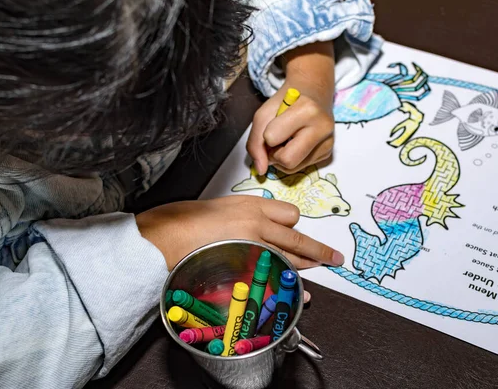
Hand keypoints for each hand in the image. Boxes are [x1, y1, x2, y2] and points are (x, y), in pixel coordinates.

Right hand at [135, 195, 343, 270]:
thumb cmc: (183, 221)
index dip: (292, 226)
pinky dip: (287, 284)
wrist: (163, 237)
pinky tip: (298, 291)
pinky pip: (274, 277)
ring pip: (291, 258)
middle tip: (334, 257)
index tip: (296, 233)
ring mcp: (253, 247)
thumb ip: (242, 217)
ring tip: (324, 269)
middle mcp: (257, 224)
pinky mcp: (244, 267)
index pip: (288, 215)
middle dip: (319, 250)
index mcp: (250, 206)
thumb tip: (256, 228)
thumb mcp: (219, 208)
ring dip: (307, 265)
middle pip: (297, 238)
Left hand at [247, 41, 335, 174]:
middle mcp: (323, 127)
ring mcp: (329, 142)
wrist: (312, 92)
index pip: (272, 139)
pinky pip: (301, 167)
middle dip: (275, 154)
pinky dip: (294, 159)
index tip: (273, 125)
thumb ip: (255, 142)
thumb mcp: (263, 114)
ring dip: (283, 158)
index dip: (266, 135)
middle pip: (287, 161)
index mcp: (307, 110)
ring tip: (287, 140)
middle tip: (276, 140)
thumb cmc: (286, 102)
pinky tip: (297, 143)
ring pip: (294, 168)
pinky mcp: (329, 152)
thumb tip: (261, 170)